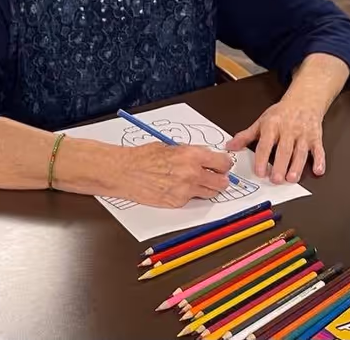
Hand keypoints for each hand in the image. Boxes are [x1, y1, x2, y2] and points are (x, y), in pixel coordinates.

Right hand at [114, 143, 233, 207]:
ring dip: (207, 188)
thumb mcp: (172, 147)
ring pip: (209, 194)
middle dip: (220, 179)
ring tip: (196, 182)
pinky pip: (191, 200)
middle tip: (216, 176)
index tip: (223, 165)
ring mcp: (185, 191)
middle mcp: (192, 174)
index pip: (223, 163)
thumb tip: (205, 156)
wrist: (125, 172)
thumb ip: (192, 153)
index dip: (224, 164)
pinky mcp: (176, 203)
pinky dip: (189, 195)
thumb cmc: (144, 156)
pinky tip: (178, 187)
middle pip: (221, 182)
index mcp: (193, 156)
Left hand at [226, 94, 325, 184]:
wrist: (304, 100)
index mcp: (273, 125)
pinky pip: (319, 149)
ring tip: (292, 178)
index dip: (262, 158)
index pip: (266, 143)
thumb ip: (246, 136)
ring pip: (301, 151)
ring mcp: (303, 134)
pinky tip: (318, 170)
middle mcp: (288, 129)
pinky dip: (320, 160)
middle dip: (281, 165)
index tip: (260, 172)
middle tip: (276, 179)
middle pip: (284, 149)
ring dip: (297, 165)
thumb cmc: (281, 113)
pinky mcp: (316, 137)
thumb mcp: (262, 121)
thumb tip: (230, 146)